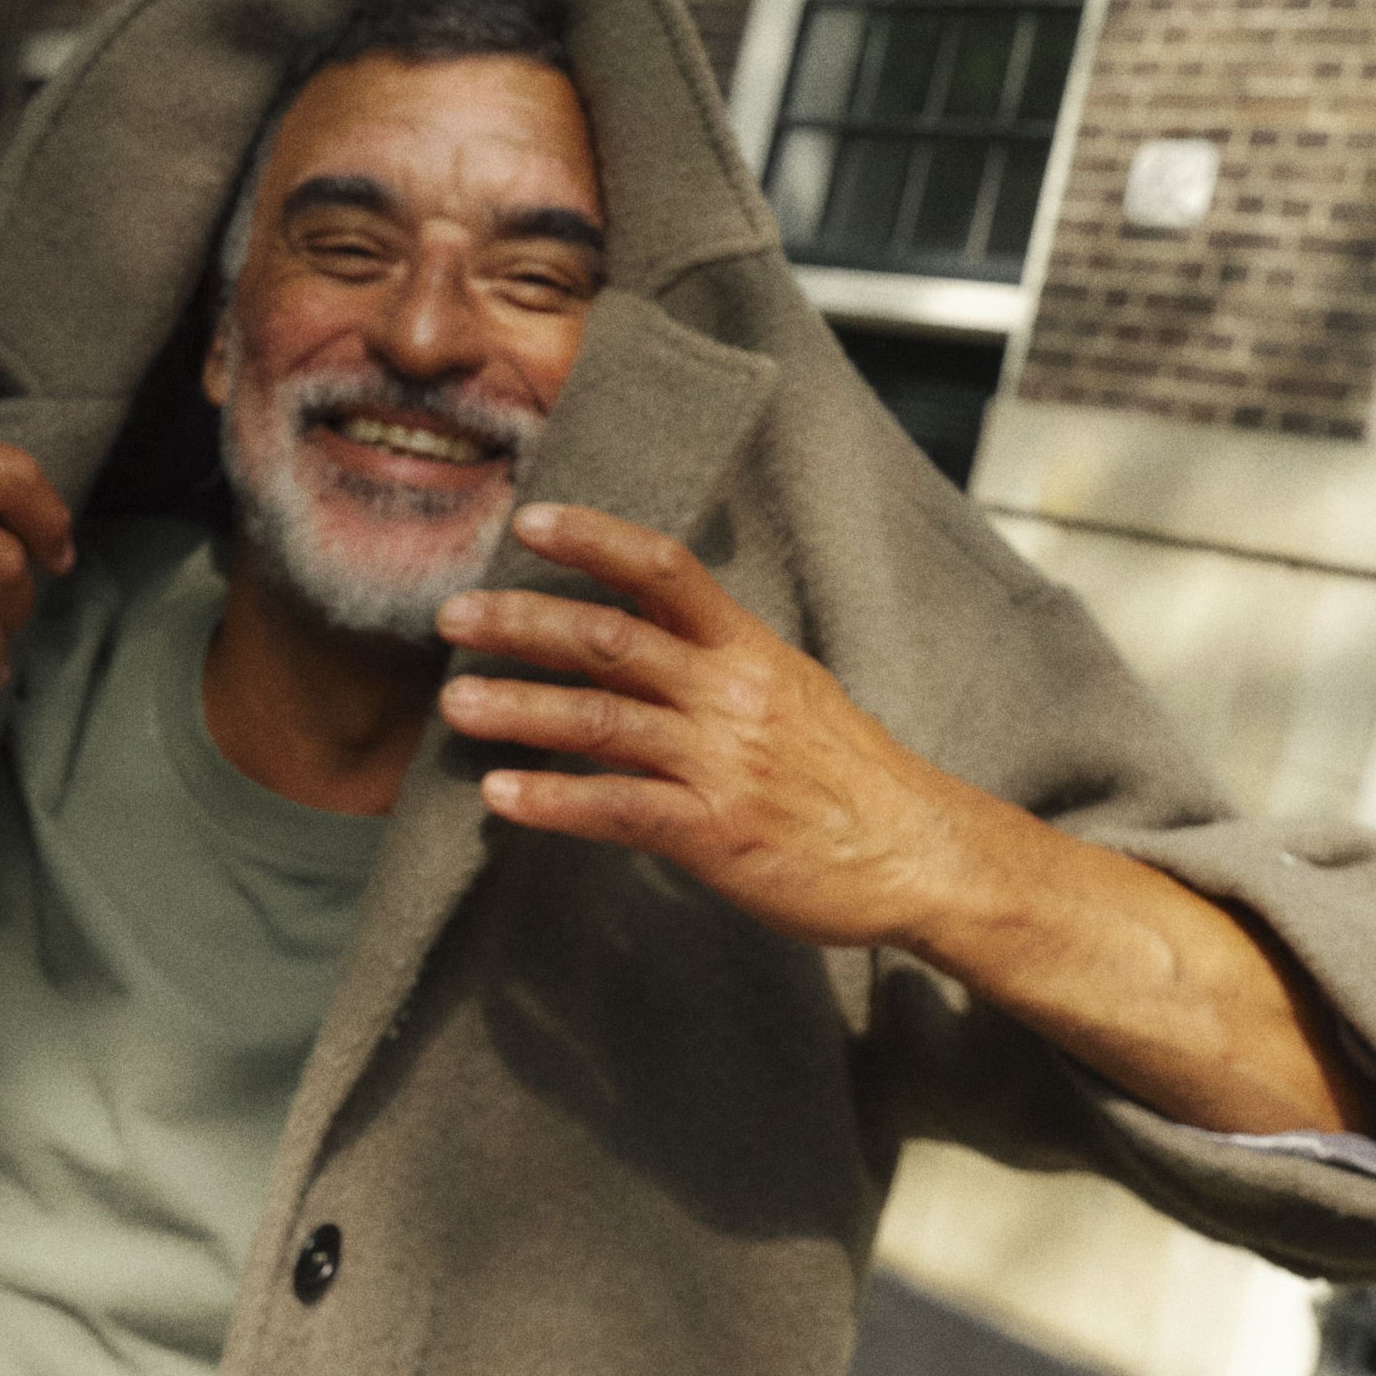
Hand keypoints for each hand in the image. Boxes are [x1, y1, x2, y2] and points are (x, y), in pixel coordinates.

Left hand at [435, 503, 980, 949]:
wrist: (923, 855)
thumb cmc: (853, 779)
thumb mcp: (792, 696)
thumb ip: (715, 667)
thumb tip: (635, 646)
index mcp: (749, 650)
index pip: (665, 570)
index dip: (594, 539)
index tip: (530, 520)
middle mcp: (730, 695)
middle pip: (612, 639)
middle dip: (524, 623)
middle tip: (452, 617)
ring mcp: (722, 763)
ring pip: (601, 721)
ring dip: (518, 708)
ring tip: (453, 705)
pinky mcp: (716, 832)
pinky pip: (620, 808)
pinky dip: (555, 801)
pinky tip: (501, 797)